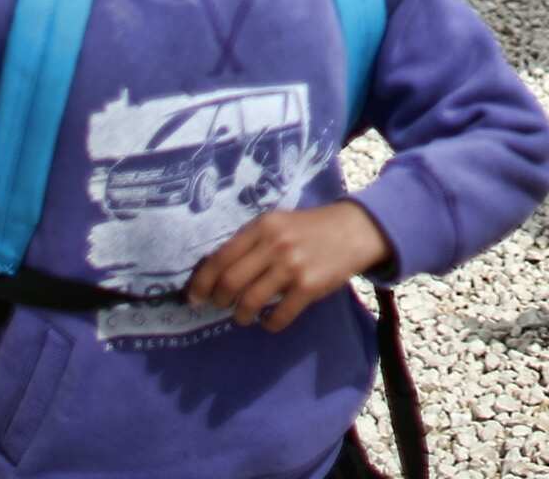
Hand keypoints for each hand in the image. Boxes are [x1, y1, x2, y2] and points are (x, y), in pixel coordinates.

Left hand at [185, 202, 388, 332]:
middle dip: (219, 301)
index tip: (195, 298)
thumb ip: (249, 243)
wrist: (353, 230)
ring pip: (250, 302)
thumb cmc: (308, 228)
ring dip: (241, 315)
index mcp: (261, 227)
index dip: (201, 283)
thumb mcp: (276, 223)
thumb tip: (214, 274)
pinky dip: (268, 324)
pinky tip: (269, 321)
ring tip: (245, 316)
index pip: (219, 258)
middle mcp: (274, 244)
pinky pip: (278, 316)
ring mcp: (292, 266)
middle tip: (221, 306)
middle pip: (229, 283)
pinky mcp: (309, 287)